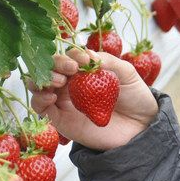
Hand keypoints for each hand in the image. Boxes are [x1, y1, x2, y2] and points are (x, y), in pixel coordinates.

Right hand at [30, 49, 157, 150]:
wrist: (140, 127)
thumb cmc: (135, 98)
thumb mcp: (126, 73)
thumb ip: (108, 61)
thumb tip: (88, 53)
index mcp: (84, 71)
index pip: (69, 56)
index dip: (73, 55)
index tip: (86, 61)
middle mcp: (71, 84)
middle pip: (49, 67)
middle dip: (55, 64)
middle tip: (71, 69)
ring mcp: (64, 101)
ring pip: (39, 85)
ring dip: (43, 79)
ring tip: (60, 81)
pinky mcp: (61, 119)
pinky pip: (40, 107)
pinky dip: (39, 98)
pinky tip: (51, 96)